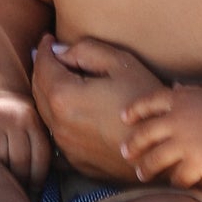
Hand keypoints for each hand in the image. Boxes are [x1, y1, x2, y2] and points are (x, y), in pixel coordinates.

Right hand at [0, 91, 50, 187]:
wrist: (1, 95)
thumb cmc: (23, 120)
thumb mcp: (38, 127)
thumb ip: (41, 150)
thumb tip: (41, 188)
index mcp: (33, 120)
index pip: (39, 158)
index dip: (38, 179)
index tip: (35, 189)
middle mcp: (14, 118)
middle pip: (19, 162)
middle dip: (21, 180)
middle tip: (20, 188)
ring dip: (3, 174)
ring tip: (7, 180)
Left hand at [30, 35, 167, 178]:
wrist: (163, 147)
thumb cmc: (144, 100)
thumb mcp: (120, 63)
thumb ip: (85, 50)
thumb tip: (59, 51)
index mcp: (64, 97)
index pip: (42, 66)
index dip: (43, 49)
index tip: (48, 39)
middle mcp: (59, 124)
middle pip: (38, 90)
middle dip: (42, 69)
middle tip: (50, 55)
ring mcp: (67, 146)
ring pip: (46, 113)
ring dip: (48, 93)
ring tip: (60, 77)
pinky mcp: (78, 161)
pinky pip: (58, 132)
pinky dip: (59, 115)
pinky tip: (72, 107)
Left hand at [120, 85, 201, 187]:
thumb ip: (187, 92)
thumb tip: (173, 87)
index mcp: (179, 100)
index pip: (147, 103)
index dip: (134, 110)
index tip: (124, 118)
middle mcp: (177, 120)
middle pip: (145, 133)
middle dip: (132, 144)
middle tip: (125, 152)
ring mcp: (185, 142)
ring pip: (155, 158)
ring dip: (146, 168)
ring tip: (141, 174)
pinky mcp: (197, 162)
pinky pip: (178, 176)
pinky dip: (174, 181)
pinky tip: (173, 183)